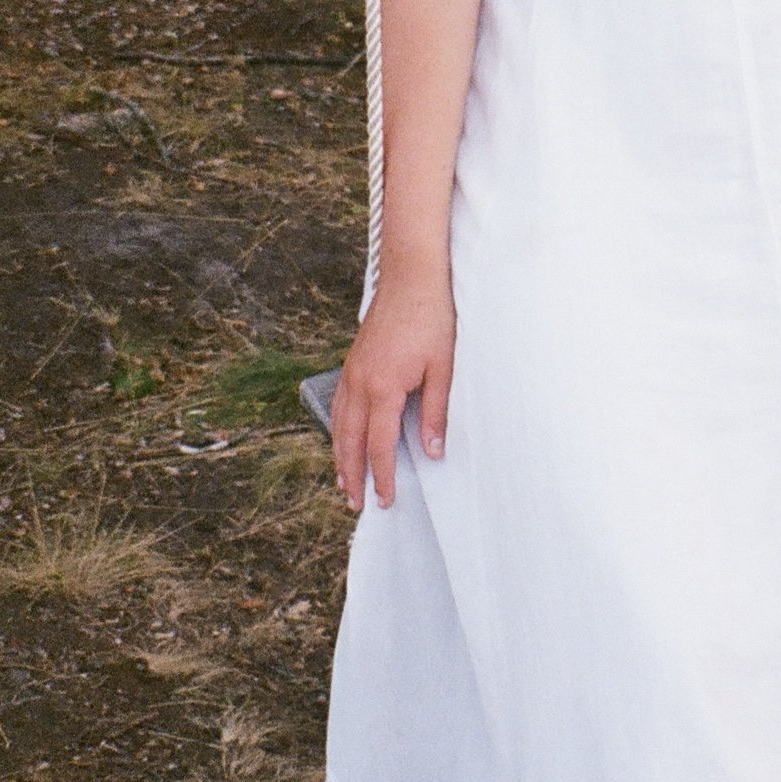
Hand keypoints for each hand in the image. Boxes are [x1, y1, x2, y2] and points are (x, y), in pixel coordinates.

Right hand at [330, 266, 455, 508]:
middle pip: (350, 441)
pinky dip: (338, 429)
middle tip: (356, 504)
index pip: (379, 446)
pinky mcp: (352, 362)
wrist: (412, 277)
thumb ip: (436, 413)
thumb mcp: (442, 368)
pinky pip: (339, 405)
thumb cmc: (432, 319)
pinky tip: (343, 437)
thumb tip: (432, 452)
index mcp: (382, 388)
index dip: (382, 477)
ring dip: (340, 456)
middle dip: (352, 475)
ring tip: (344, 482)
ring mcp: (351, 371)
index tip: (385, 500)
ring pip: (339, 424)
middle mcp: (359, 383)